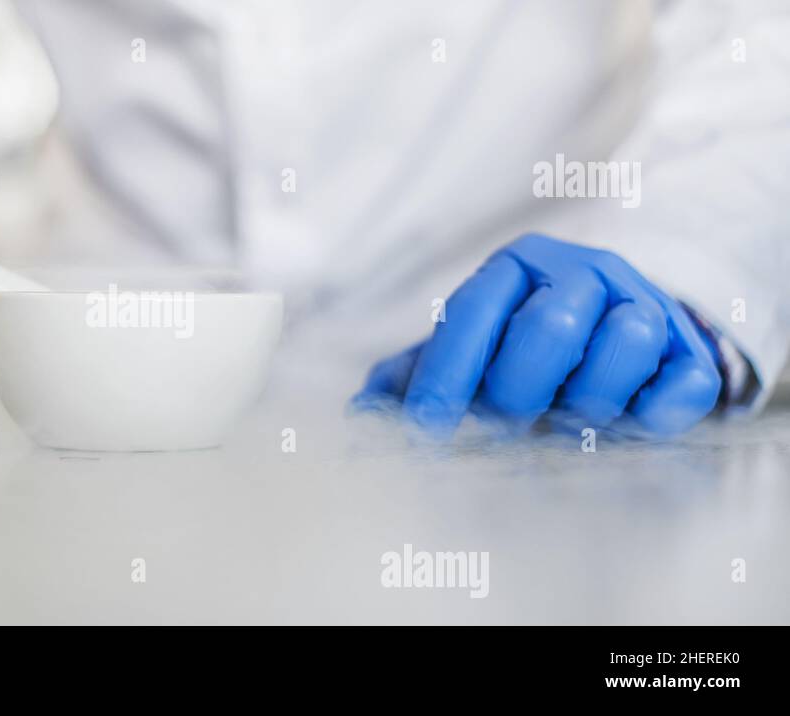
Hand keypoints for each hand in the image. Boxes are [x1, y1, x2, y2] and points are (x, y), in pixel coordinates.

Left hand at [354, 234, 721, 436]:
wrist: (617, 338)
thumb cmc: (522, 350)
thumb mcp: (465, 351)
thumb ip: (410, 378)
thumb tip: (357, 415)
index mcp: (517, 267)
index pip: (474, 312)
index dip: (446, 375)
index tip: (425, 429)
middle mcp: (583, 274)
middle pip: (550, 326)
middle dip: (516, 390)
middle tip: (502, 425)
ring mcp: (644, 307)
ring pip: (624, 341)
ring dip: (586, 399)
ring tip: (563, 422)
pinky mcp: (689, 352)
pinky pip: (682, 380)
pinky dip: (652, 412)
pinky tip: (624, 427)